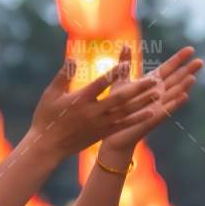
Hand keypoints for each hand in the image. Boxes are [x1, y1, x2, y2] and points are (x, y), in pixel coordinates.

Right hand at [27, 46, 161, 160]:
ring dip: (142, 103)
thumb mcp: (50, 94)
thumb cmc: (46, 117)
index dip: (114, 73)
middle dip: (137, 89)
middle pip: (119, 98)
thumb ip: (63, 76)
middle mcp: (93, 111)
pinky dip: (137, 119)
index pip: (100, 83)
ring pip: (125, 112)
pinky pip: (123, 125)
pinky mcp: (103, 133)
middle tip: (154, 81)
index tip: (127, 64)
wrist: (47, 146)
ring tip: (158, 94)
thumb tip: (73, 58)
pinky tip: (151, 113)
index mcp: (80, 99)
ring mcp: (99, 124)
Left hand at [102, 47, 203, 153]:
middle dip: (188, 70)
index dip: (179, 59)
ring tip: (193, 77)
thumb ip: (125, 63)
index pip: (168, 68)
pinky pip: (166, 109)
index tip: (191, 49)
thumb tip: (126, 44)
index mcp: (151, 83)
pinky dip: (176, 103)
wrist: (114, 129)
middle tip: (201, 61)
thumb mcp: (121, 80)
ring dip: (183, 86)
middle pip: (176, 79)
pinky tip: (184, 97)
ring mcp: (157, 106)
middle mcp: (158, 93)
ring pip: (174, 94)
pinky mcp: (153, 118)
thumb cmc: (117, 105)